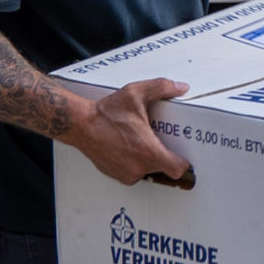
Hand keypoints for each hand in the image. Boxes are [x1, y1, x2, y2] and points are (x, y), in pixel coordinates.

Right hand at [65, 78, 193, 185]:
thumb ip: (161, 88)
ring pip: (148, 171)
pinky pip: (133, 172)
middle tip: (158, 139)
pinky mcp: (116, 175)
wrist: (80, 125)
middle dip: (163, 155)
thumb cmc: (106, 113)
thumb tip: (180, 88)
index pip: (177, 169)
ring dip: (147, 160)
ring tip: (140, 142)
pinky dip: (133, 163)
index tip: (183, 155)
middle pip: (163, 168)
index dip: (183, 163)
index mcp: (148, 151)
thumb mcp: (136, 94)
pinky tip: (127, 147)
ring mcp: (126, 174)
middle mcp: (138, 167)